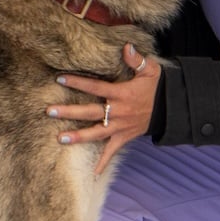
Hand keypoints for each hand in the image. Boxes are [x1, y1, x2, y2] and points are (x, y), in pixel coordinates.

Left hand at [48, 44, 160, 174]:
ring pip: (96, 133)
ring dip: (78, 137)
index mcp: (121, 94)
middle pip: (90, 112)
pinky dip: (103, 162)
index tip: (59, 79)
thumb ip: (136, 59)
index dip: (77, 82)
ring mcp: (120, 127)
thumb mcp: (150, 70)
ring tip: (60, 139)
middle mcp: (118, 112)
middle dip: (69, 112)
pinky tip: (92, 173)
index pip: (95, 87)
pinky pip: (112, 151)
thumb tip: (126, 47)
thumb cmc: (156, 86)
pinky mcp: (124, 137)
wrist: (170, 108)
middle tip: (49, 111)